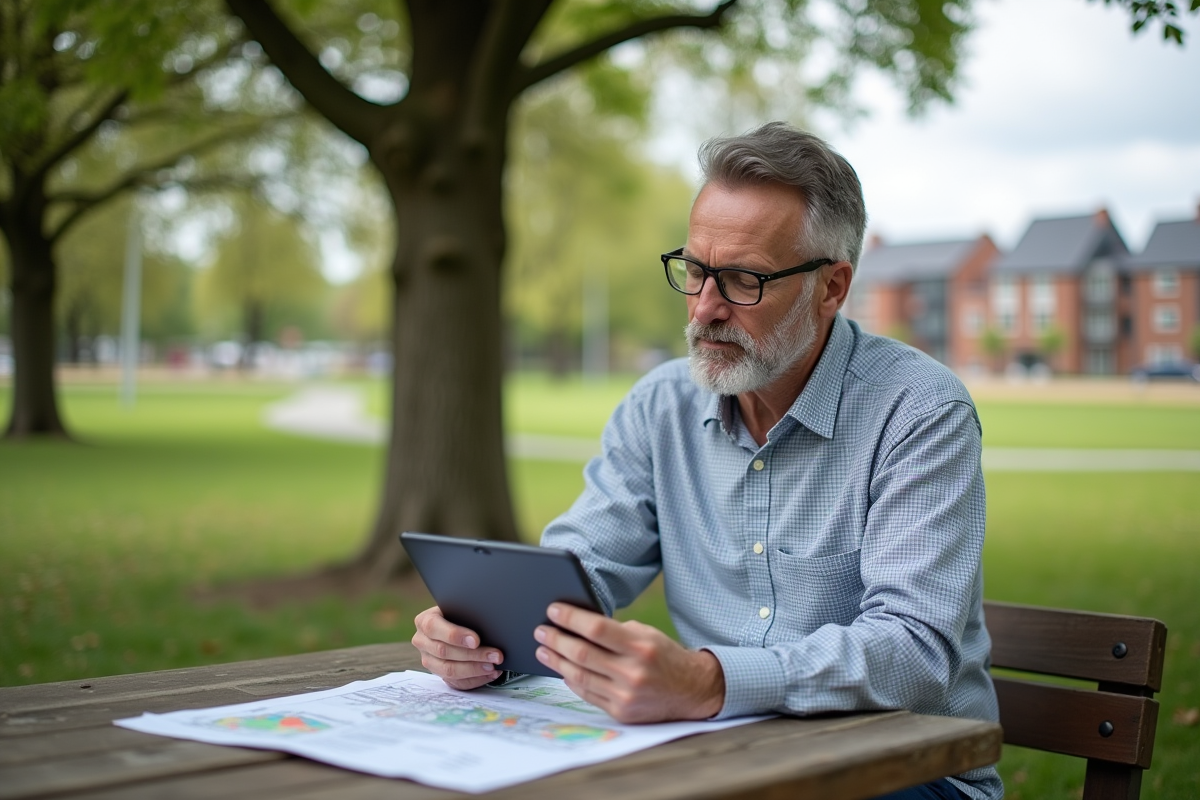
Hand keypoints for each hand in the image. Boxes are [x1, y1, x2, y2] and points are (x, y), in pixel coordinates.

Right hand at [412, 606, 503, 690]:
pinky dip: (476, 679)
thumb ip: (467, 613)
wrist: (455, 623)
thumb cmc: (460, 613)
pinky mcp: (439, 674)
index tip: (476, 641)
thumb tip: (488, 623)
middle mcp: (422, 642)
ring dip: (475, 669)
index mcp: (424, 621)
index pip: (434, 628)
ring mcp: (429, 660)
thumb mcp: (460, 608)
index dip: (455, 635)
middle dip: (473, 655)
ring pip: (449, 671)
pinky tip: (490, 674)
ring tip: (493, 666)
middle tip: (495, 655)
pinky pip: (456, 682)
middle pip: (444, 652)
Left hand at [534, 603, 724, 723]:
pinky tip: (562, 669)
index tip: (552, 610)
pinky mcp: (621, 712)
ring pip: (579, 676)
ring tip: (543, 650)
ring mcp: (626, 696)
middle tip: (541, 631)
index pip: (596, 628)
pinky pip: (588, 694)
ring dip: (556, 662)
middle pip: (582, 654)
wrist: (692, 690)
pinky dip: (572, 680)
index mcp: (640, 646)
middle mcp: (632, 672)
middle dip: (556, 640)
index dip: (570, 618)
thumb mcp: (646, 634)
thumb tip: (577, 626)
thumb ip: (615, 632)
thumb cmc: (664, 656)